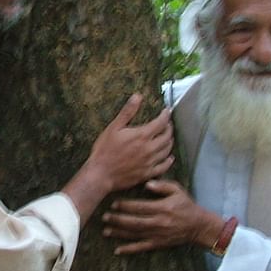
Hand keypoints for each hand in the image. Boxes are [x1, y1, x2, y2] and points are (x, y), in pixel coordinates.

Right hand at [61, 94, 173, 222]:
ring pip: (167, 150)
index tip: (167, 111)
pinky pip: (163, 166)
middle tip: (167, 124)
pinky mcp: (147, 173)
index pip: (161, 122)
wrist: (101, 174)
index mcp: (141, 135)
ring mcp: (149, 162)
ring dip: (169, 142)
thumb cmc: (104, 151)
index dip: (166, 115)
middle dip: (169, 128)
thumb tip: (137, 97)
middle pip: (167, 136)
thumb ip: (127, 112)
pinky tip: (169, 158)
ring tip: (168, 137)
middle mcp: (149, 149)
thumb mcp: (114, 128)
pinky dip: (168, 161)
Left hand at [102, 179, 221, 254]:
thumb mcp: (177, 190)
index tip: (113, 204)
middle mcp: (159, 222)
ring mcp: (158, 234)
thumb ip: (162, 186)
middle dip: (118, 219)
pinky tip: (117, 250)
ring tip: (106, 231)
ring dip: (119, 233)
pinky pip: (142, 247)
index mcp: (163, 208)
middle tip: (104, 217)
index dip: (125, 205)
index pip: (140, 207)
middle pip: (134, 221)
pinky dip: (129, 249)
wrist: (198, 226)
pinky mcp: (158, 243)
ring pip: (135, 234)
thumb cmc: (186, 205)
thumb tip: (147, 183)